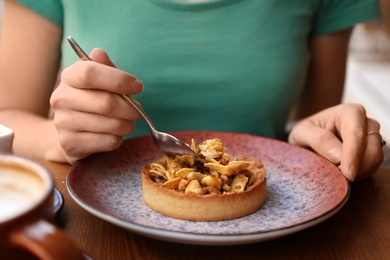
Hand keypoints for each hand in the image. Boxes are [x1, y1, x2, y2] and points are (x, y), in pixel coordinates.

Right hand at [50, 48, 143, 163]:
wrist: (72, 133)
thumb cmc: (93, 102)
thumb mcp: (101, 82)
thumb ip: (105, 68)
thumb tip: (99, 53)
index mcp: (69, 77)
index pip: (90, 72)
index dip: (119, 79)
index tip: (138, 86)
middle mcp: (61, 98)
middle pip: (106, 103)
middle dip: (130, 109)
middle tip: (138, 111)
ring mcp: (63, 123)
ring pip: (110, 124)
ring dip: (127, 125)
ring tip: (127, 123)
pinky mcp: (70, 144)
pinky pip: (108, 141)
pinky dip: (118, 139)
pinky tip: (113, 134)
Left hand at [288, 103, 384, 181]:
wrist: (308, 138)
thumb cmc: (305, 132)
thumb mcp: (303, 132)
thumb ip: (319, 140)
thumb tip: (339, 156)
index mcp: (350, 113)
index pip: (356, 135)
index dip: (353, 156)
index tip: (348, 174)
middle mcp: (366, 123)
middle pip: (373, 149)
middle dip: (359, 167)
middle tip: (339, 177)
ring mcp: (371, 138)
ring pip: (375, 160)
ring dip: (360, 173)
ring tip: (339, 175)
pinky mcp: (371, 152)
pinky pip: (373, 167)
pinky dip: (361, 174)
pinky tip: (345, 174)